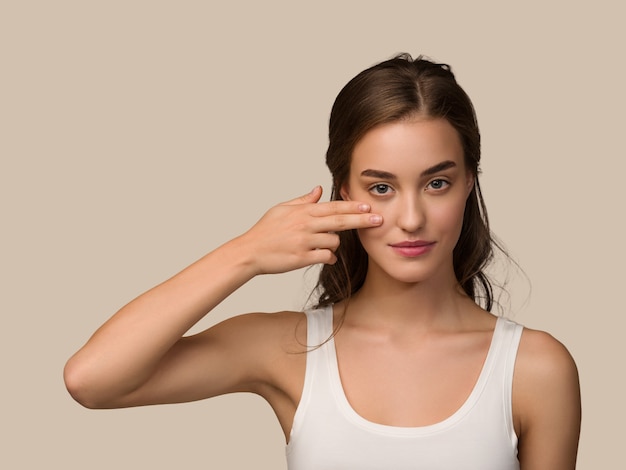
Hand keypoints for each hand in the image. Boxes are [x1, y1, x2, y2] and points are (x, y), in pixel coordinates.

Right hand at [238, 186, 381, 274]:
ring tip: (326, 245)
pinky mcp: (302, 258)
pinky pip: (326, 257)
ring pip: (334, 241)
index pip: (333, 206)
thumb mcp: (282, 209)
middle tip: (379, 220)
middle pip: (340, 221)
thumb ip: (303, 200)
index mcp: (302, 212)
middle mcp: (305, 225)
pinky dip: (330, 257)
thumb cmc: (265, 230)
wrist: (250, 251)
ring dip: (335, 244)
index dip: (352, 206)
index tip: (368, 205)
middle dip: (362, 220)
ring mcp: (304, 241)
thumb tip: (319, 189)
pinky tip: (326, 257)